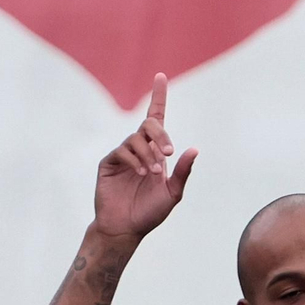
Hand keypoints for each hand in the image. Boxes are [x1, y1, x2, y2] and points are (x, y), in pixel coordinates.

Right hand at [93, 72, 197, 239]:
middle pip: (149, 125)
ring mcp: (123, 155)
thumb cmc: (149, 212)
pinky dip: (135, 160)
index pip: (156, 119)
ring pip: (136, 139)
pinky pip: (122, 151)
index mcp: (156, 153)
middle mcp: (139, 149)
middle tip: (168, 153)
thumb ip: (183, 172)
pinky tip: (141, 173)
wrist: (126, 228)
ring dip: (148, 154)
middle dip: (161, 135)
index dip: (158, 97)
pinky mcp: (109, 162)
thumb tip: (194, 149)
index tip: (160, 76)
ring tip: (154, 173)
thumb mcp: (172, 193)